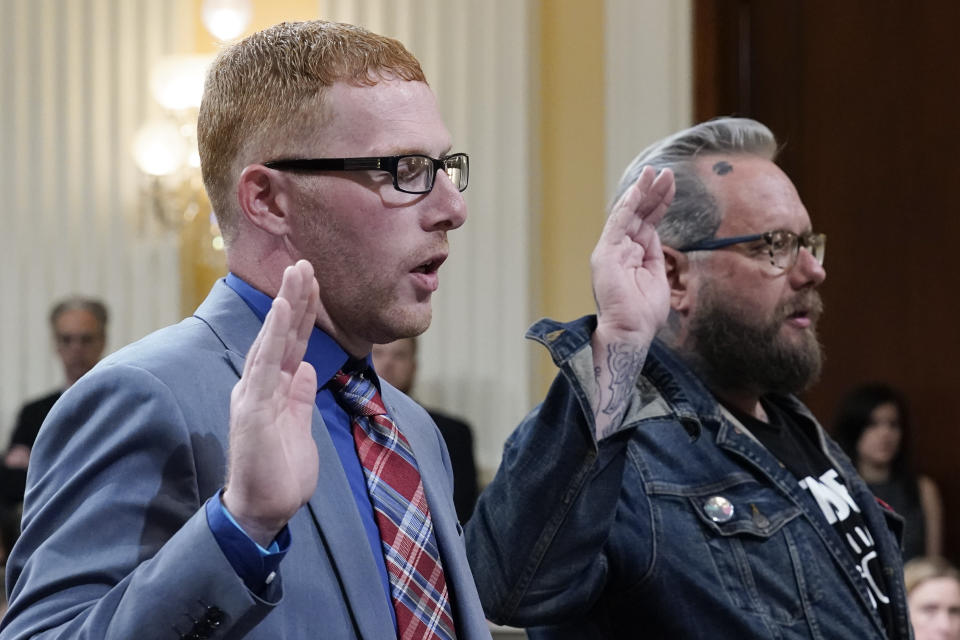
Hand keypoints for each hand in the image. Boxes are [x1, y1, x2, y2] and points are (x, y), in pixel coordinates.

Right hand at [223, 260, 319, 546]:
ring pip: (273, 338)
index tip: (314, 283)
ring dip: (286, 304)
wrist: (264, 509)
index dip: (303, 313)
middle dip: (295, 297)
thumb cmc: (282, 472)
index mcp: (274, 388)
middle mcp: (261, 384)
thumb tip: (308, 368)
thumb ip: (301, 397)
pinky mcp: (252, 406)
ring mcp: (255, 393)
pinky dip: (273, 333)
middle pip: (281, 333)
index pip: (291, 343)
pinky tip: (281, 308)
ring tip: (296, 272)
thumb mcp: (300, 426)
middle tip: (305, 262)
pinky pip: (266, 362)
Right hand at [589, 166, 674, 438]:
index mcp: (632, 254)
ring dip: (642, 192)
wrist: (630, 332)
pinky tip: (639, 190)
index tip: (669, 185)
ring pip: (627, 213)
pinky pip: (618, 224)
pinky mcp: (606, 254)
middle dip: (652, 192)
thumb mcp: (657, 278)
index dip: (657, 203)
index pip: (645, 222)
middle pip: (637, 214)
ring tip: (655, 174)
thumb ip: (655, 257)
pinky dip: (628, 205)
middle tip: (665, 172)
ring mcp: (610, 250)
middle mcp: (619, 249)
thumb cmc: (643, 314)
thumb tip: (658, 239)